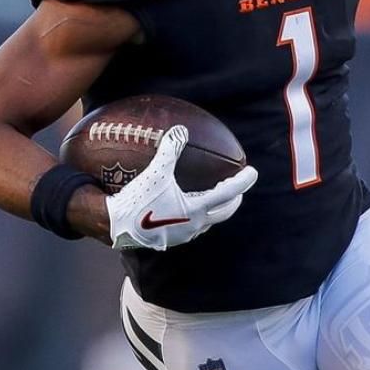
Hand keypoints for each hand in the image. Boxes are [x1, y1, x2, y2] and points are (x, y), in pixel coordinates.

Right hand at [106, 125, 258, 250]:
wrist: (116, 226)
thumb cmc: (137, 200)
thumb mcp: (155, 173)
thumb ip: (169, 151)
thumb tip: (180, 130)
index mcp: (196, 209)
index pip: (227, 194)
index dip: (242, 182)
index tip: (253, 172)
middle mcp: (194, 225)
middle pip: (223, 213)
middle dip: (234, 201)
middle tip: (239, 191)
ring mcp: (183, 235)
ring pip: (207, 222)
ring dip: (215, 211)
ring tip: (215, 201)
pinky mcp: (170, 240)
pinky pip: (191, 227)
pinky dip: (196, 216)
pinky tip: (185, 210)